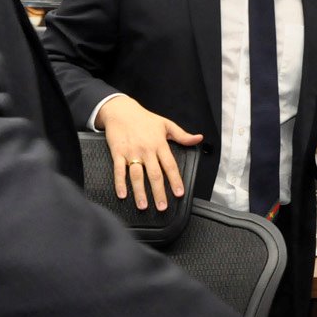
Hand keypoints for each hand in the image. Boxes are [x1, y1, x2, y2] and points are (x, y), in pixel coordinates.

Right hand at [94, 95, 202, 210]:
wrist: (121, 110)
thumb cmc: (144, 118)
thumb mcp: (166, 124)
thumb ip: (182, 135)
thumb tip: (199, 138)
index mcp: (159, 144)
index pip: (170, 165)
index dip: (175, 180)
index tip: (179, 193)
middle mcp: (146, 149)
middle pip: (154, 174)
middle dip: (159, 192)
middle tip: (162, 206)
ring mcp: (132, 152)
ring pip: (136, 175)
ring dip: (140, 192)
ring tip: (143, 206)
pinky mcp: (117, 152)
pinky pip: (119, 170)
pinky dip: (120, 183)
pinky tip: (122, 195)